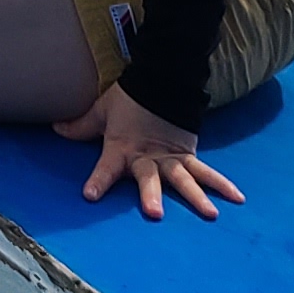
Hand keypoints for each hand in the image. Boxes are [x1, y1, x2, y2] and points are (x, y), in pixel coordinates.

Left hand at [56, 84, 243, 221]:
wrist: (160, 78)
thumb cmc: (128, 99)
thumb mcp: (101, 111)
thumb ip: (80, 126)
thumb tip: (55, 128)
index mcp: (122, 148)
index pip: (106, 167)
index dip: (99, 180)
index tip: (90, 196)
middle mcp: (147, 157)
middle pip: (149, 179)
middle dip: (151, 195)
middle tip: (154, 213)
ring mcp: (170, 157)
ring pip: (183, 179)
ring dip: (195, 196)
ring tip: (209, 214)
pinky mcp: (188, 153)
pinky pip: (205, 171)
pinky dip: (222, 184)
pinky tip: (238, 198)